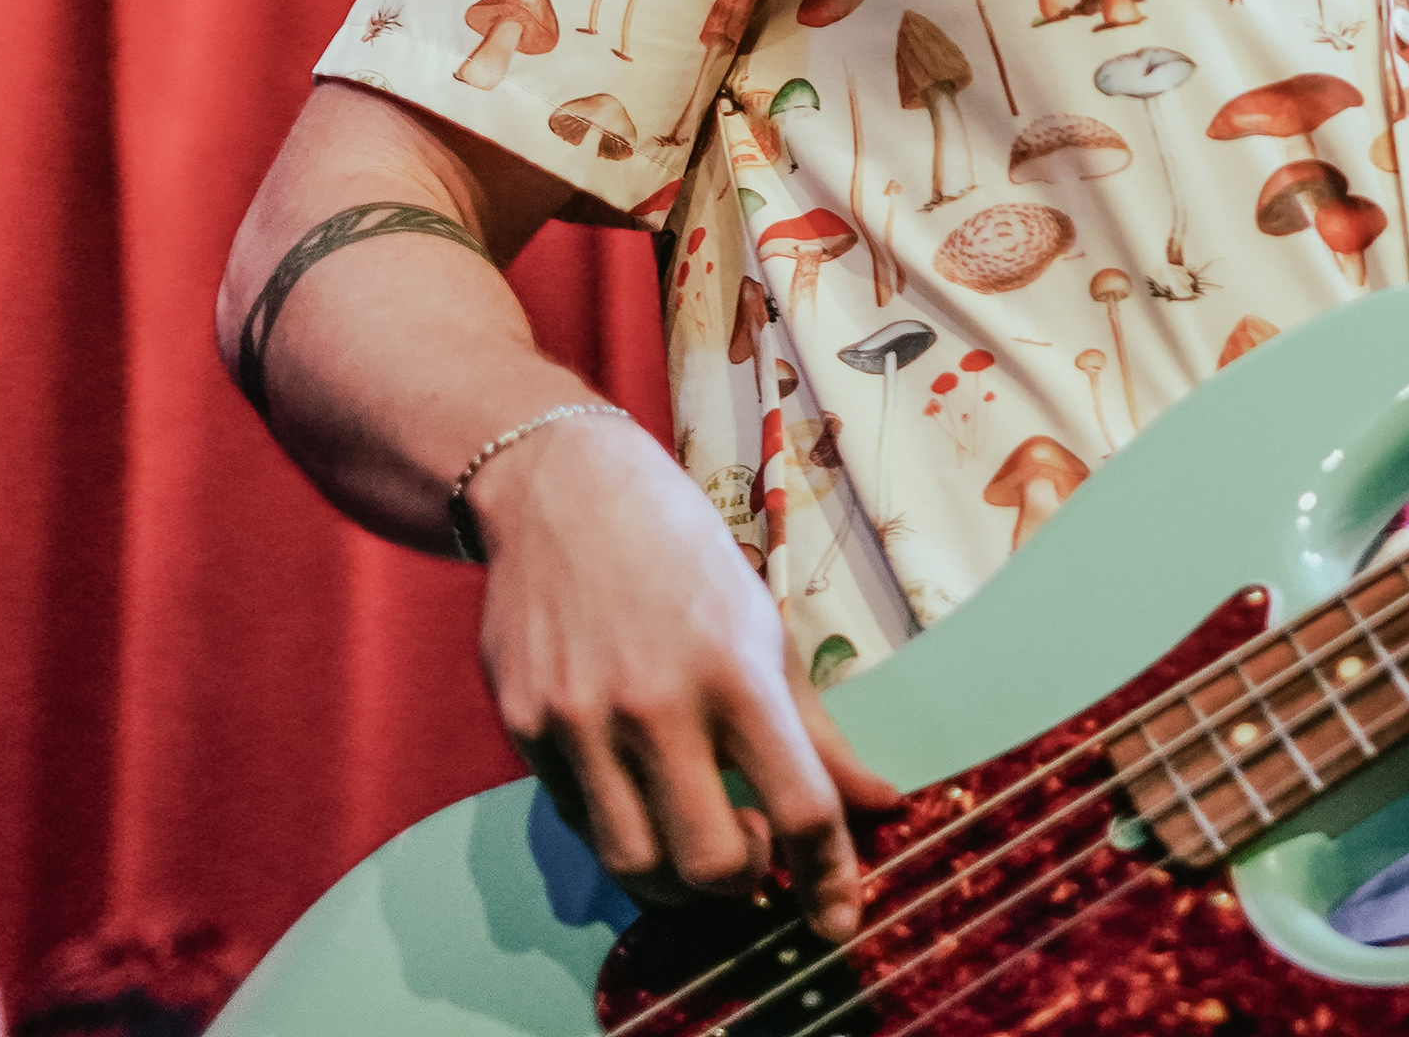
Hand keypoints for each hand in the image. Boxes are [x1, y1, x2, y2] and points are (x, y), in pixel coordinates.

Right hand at [469, 410, 896, 934]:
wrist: (562, 490)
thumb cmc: (681, 556)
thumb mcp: (763, 626)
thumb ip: (818, 730)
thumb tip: (882, 803)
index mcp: (736, 671)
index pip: (800, 807)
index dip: (830, 877)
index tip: (839, 917)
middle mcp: (656, 704)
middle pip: (713, 864)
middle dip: (747, 883)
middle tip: (756, 855)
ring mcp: (581, 721)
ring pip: (637, 866)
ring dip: (679, 880)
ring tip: (698, 838)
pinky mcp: (526, 729)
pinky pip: (581, 824)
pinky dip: (623, 830)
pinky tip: (641, 793)